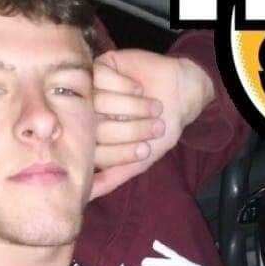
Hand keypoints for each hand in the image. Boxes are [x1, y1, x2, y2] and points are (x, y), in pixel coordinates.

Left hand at [89, 49, 214, 200]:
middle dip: (131, 129)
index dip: (122, 151)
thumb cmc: (161, 128)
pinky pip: (101, 77)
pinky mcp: (99, 67)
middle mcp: (87, 115)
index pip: (94, 150)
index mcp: (92, 138)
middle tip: (155, 126)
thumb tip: (83, 197)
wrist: (181, 93)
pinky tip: (139, 88)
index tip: (146, 149)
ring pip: (97, 101)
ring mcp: (90, 90)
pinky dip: (125, 86)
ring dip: (131, 106)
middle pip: (95, 126)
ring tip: (153, 107)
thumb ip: (112, 177)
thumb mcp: (140, 159)